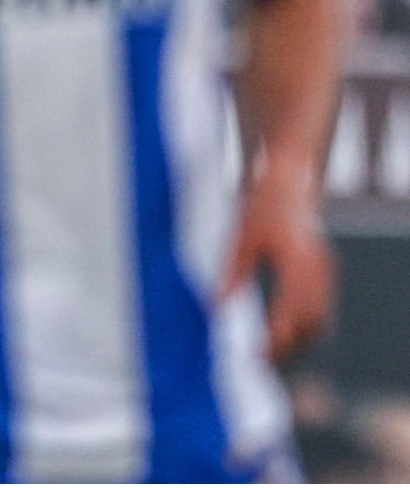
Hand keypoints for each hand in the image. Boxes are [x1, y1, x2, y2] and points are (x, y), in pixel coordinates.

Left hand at [220, 167, 335, 362]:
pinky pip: (321, 308)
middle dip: (288, 347)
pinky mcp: (325, 272)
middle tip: (258, 360)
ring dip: (298, 340)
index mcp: (297, 261)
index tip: (256, 356)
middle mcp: (318, 270)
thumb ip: (232, 275)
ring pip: (320, 319)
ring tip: (267, 352)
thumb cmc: (261, 208)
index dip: (275, 339)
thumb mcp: (240, 239)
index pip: (290, 313)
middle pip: (310, 324)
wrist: (289, 182)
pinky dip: (305, 326)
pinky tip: (281, 334)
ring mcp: (326, 271)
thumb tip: (216, 308)